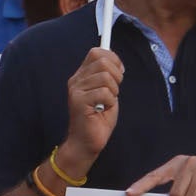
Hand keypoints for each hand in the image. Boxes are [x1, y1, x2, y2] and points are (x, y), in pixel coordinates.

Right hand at [61, 46, 123, 174]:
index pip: (96, 52)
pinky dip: (109, 102)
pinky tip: (102, 110)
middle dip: (116, 75)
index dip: (113, 59)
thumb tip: (116, 62)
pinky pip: (104, 93)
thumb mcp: (107, 93)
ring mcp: (76, 90)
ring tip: (106, 103)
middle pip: (102, 61)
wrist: (86, 143)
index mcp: (82, 76)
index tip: (119, 72)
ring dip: (113, 92)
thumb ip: (109, 77)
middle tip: (114, 92)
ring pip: (105, 77)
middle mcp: (76, 80)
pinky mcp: (78, 101)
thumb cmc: (98, 120)